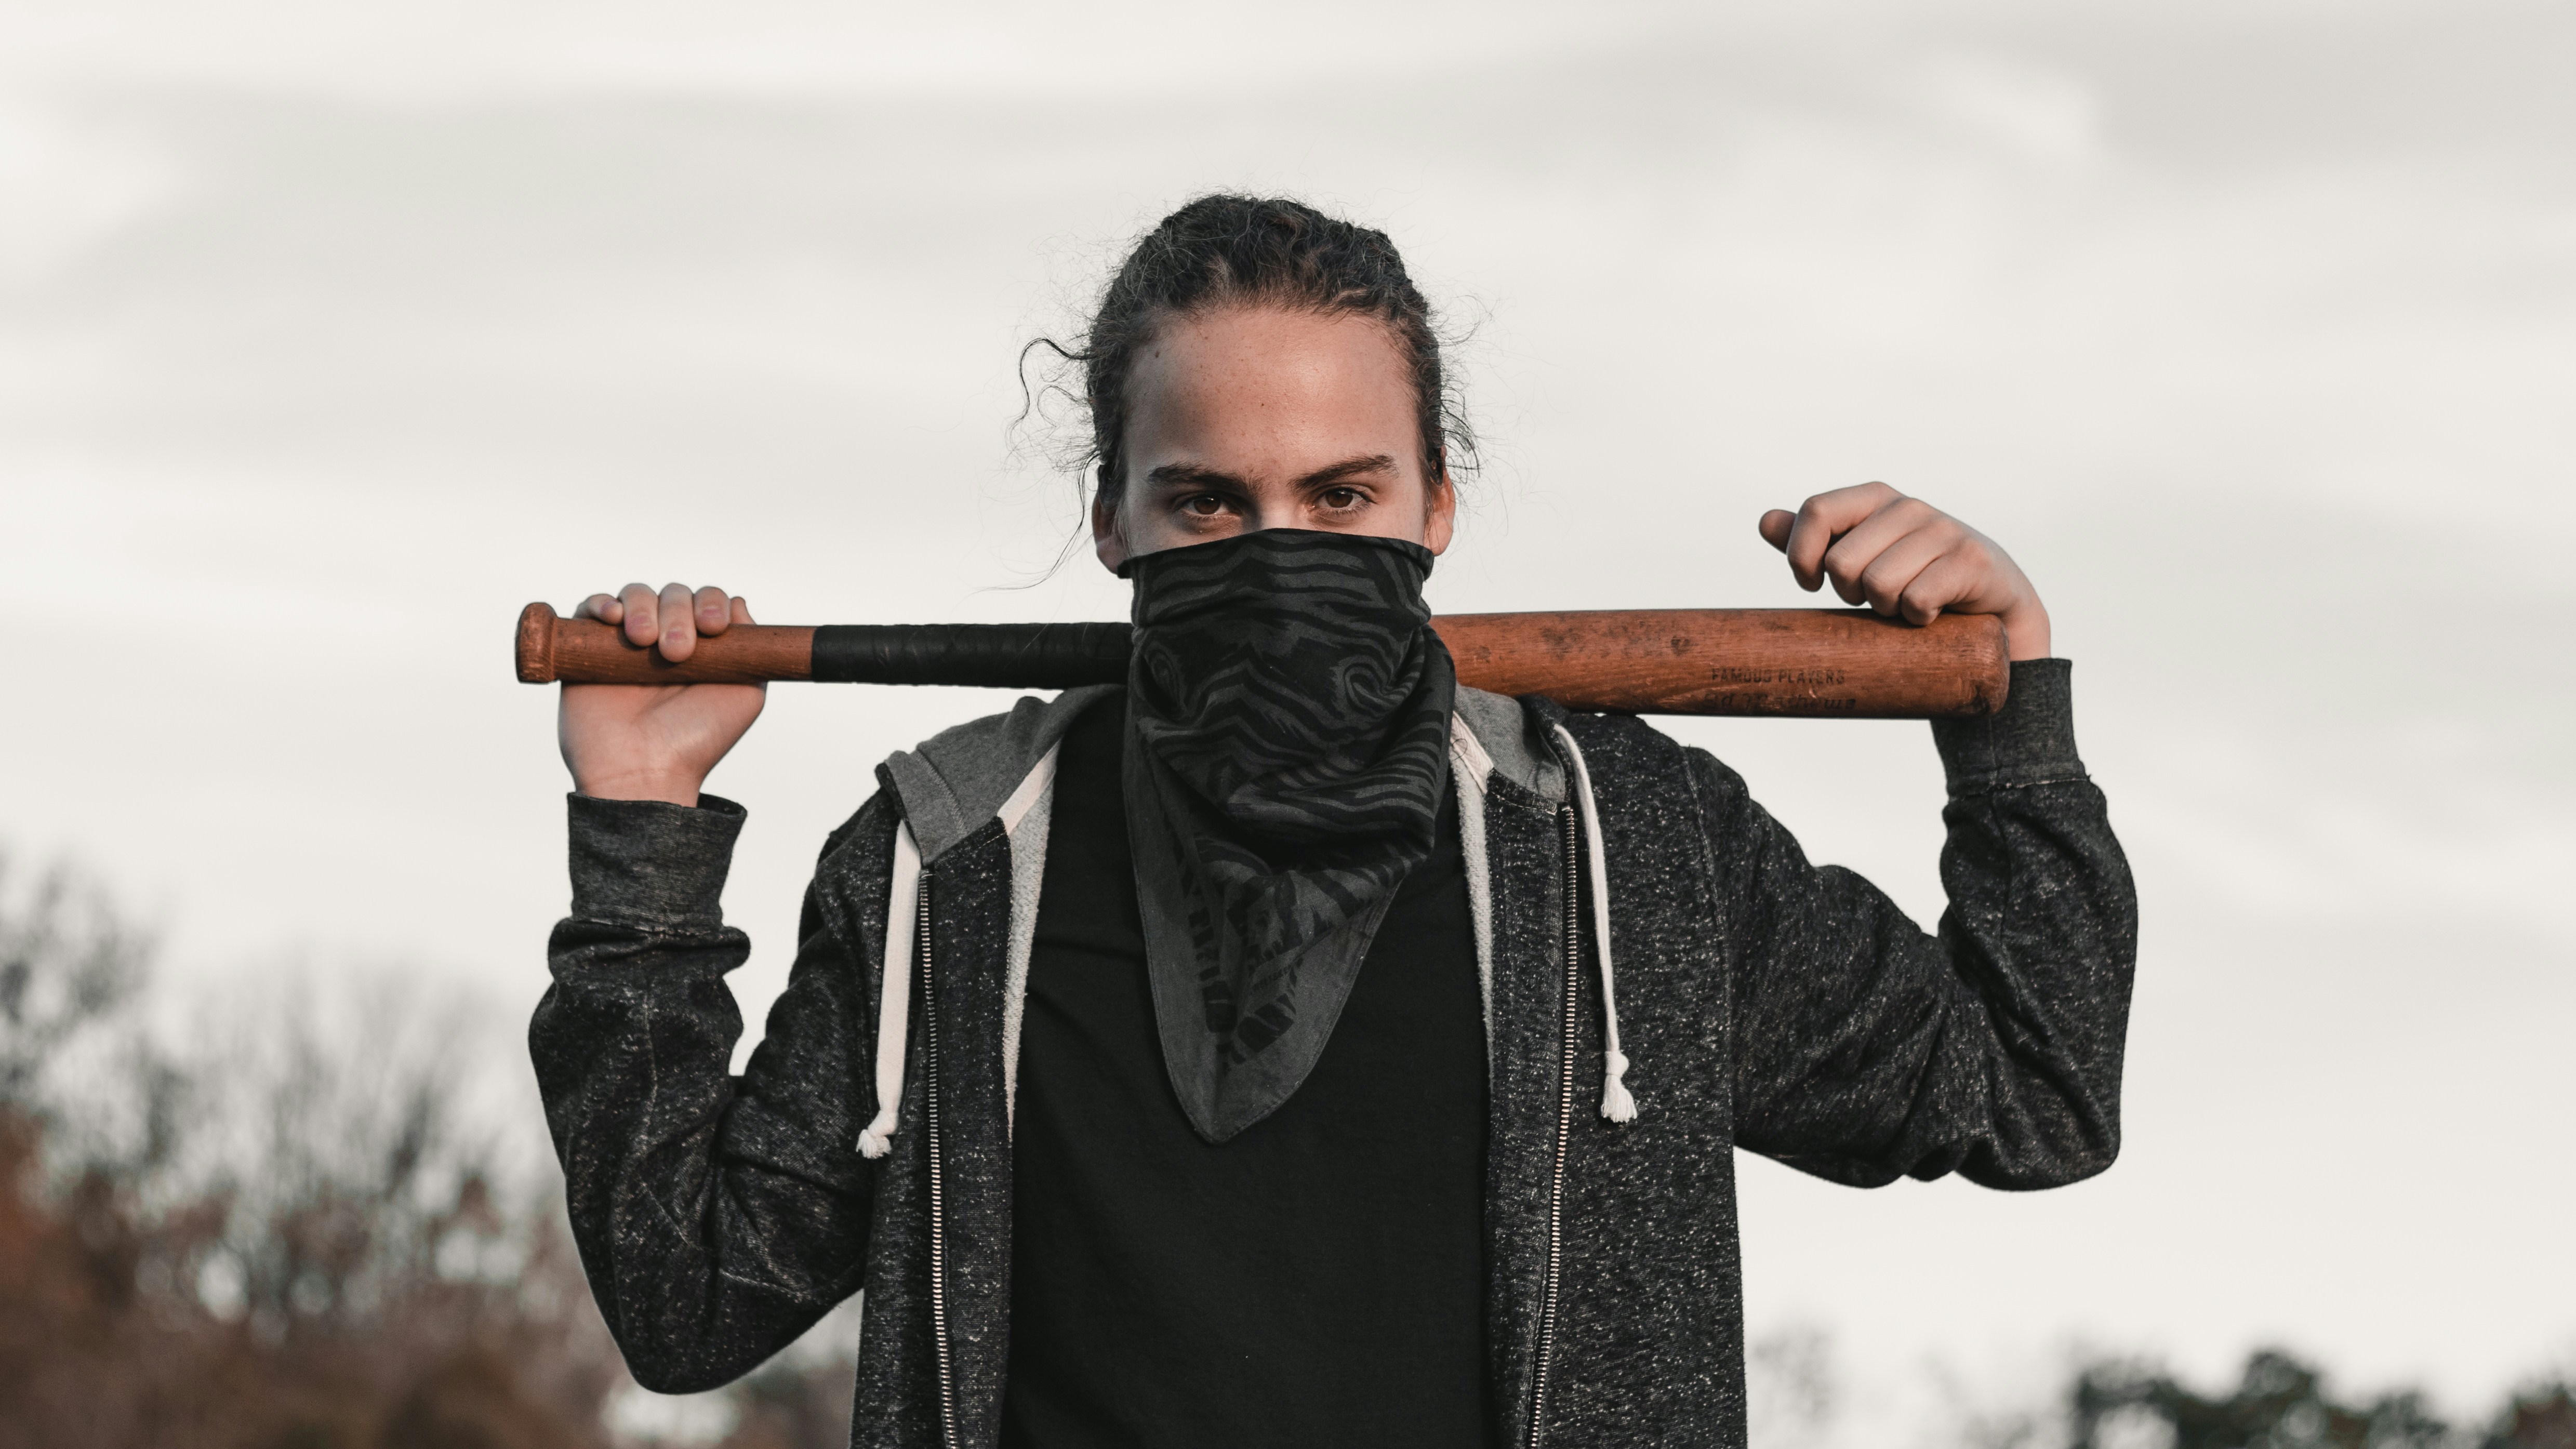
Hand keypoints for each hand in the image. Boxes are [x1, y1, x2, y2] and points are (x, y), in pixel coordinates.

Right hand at [557, 583, 766, 804]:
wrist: (645, 771)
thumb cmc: (697, 740)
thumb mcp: (746, 695)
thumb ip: (751, 648)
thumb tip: (736, 602)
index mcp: (701, 647)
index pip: (705, 601)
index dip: (710, 603)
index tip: (713, 628)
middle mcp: (663, 640)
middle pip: (673, 594)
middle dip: (678, 613)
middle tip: (677, 653)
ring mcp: (624, 643)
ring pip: (635, 594)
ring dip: (644, 607)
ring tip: (644, 641)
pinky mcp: (585, 650)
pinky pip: (588, 608)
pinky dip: (601, 603)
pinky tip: (612, 616)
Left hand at [1759, 483, 2051, 659]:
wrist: (1991, 611)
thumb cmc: (1914, 583)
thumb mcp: (1861, 561)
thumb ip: (1815, 541)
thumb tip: (1765, 521)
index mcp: (1875, 499)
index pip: (1815, 511)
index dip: (1800, 555)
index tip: (1809, 585)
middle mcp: (1909, 506)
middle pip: (1842, 561)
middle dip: (1850, 594)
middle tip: (1875, 599)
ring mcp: (1944, 530)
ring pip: (1878, 585)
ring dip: (1887, 610)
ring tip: (1907, 604)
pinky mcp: (1972, 560)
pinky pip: (1917, 599)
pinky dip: (1917, 618)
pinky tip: (1930, 615)